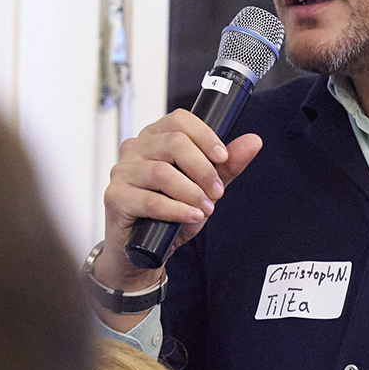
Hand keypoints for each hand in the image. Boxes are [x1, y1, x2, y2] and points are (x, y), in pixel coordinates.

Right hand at [100, 108, 262, 290]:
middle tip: (216, 192)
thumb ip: (228, 166)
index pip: (180, 120)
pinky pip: (150, 200)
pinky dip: (176, 210)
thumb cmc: (170, 213)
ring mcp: (122, 172)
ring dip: (191, 192)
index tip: (223, 157)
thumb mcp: (205, 187)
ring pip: (162, 172)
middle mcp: (135, 149)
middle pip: (174, 143)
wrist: (144, 249)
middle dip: (203, 170)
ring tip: (205, 208)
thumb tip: (253, 142)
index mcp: (155, 137)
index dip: (205, 136)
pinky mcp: (115, 197)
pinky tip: (191, 216)